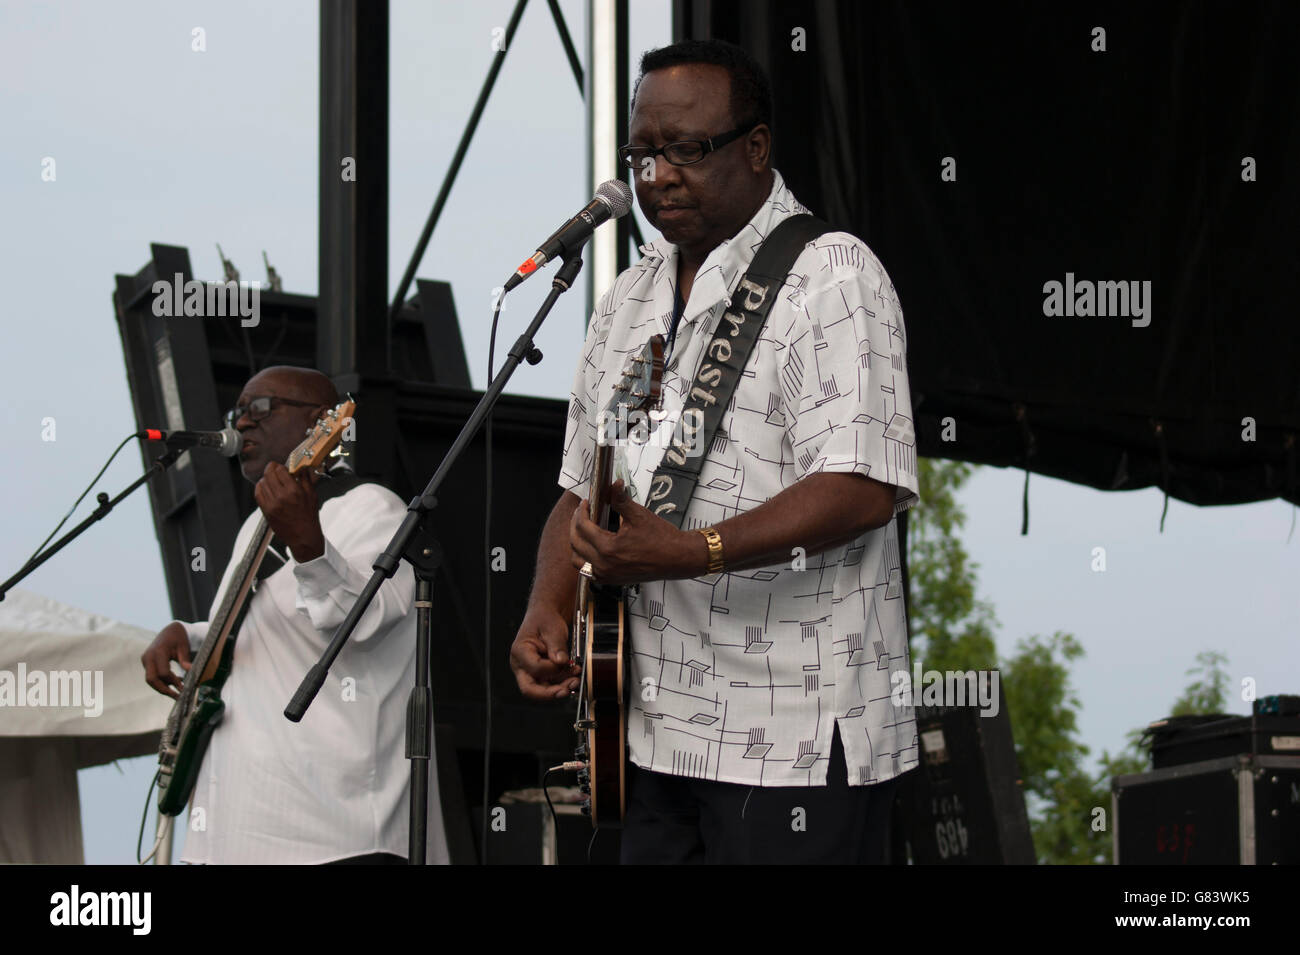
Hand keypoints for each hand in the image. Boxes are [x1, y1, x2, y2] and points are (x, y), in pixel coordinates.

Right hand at [141, 621, 191, 697]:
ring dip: (162, 687)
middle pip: (152, 679)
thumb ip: (185, 659)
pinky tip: (174, 683)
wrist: (170, 630)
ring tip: (177, 691)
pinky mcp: (147, 663)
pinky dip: (161, 682)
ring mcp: (146, 660)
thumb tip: (190, 671)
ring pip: (150, 680)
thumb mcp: (184, 647)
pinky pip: (152, 676)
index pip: (163, 673)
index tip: (183, 687)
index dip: (173, 682)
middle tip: (177, 697)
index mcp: (158, 652)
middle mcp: (148, 657)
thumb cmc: (179, 638)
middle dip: (164, 690)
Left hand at [255, 462, 324, 561]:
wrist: (303, 536)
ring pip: (262, 483)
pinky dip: (259, 487)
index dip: (280, 466)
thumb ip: (306, 479)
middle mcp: (281, 496)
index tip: (282, 467)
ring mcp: (272, 504)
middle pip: (269, 474)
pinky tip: (264, 486)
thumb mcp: (312, 496)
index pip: (280, 470)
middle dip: (271, 468)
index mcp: (294, 491)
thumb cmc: (309, 517)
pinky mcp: (266, 511)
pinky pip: (258, 494)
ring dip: (265, 478)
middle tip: (274, 468)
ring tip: (270, 478)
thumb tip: (302, 468)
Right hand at [509, 605, 578, 700]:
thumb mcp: (552, 629)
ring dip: (560, 688)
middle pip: (530, 689)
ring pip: (542, 690)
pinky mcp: (540, 674)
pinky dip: (562, 682)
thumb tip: (561, 662)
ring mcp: (530, 671)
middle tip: (567, 690)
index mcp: (519, 651)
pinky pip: (550, 684)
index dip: (552, 669)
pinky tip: (573, 675)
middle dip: (550, 693)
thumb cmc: (544, 619)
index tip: (565, 661)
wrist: (546, 616)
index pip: (535, 668)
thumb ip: (557, 646)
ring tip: (575, 680)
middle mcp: (521, 665)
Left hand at [569, 480, 701, 585]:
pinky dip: (585, 558)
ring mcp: (607, 575)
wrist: (677, 558)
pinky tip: (592, 546)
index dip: (582, 512)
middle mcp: (604, 565)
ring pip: (578, 560)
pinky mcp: (612, 580)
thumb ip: (621, 499)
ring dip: (576, 543)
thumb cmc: (662, 540)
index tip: (586, 503)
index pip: (583, 527)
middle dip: (575, 525)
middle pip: (576, 543)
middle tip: (582, 512)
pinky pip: (588, 571)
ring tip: (583, 529)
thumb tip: (614, 484)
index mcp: (608, 549)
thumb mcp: (638, 515)